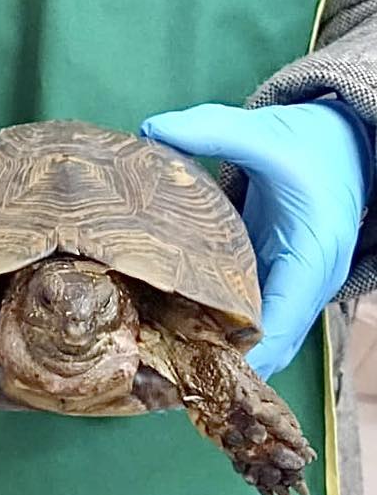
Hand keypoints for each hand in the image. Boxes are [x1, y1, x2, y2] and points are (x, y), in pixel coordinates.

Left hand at [141, 101, 370, 378]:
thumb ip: (211, 131)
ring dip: (215, 345)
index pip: (276, 328)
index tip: (186, 364)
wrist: (344, 145)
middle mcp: (304, 285)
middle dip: (216, 358)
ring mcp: (292, 286)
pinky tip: (176, 321)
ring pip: (256, 336)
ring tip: (160, 352)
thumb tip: (149, 130)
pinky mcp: (276, 278)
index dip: (235, 353)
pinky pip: (250, 314)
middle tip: (157, 363)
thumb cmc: (312, 144)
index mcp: (310, 259)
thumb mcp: (264, 134)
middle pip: (263, 344)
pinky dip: (219, 323)